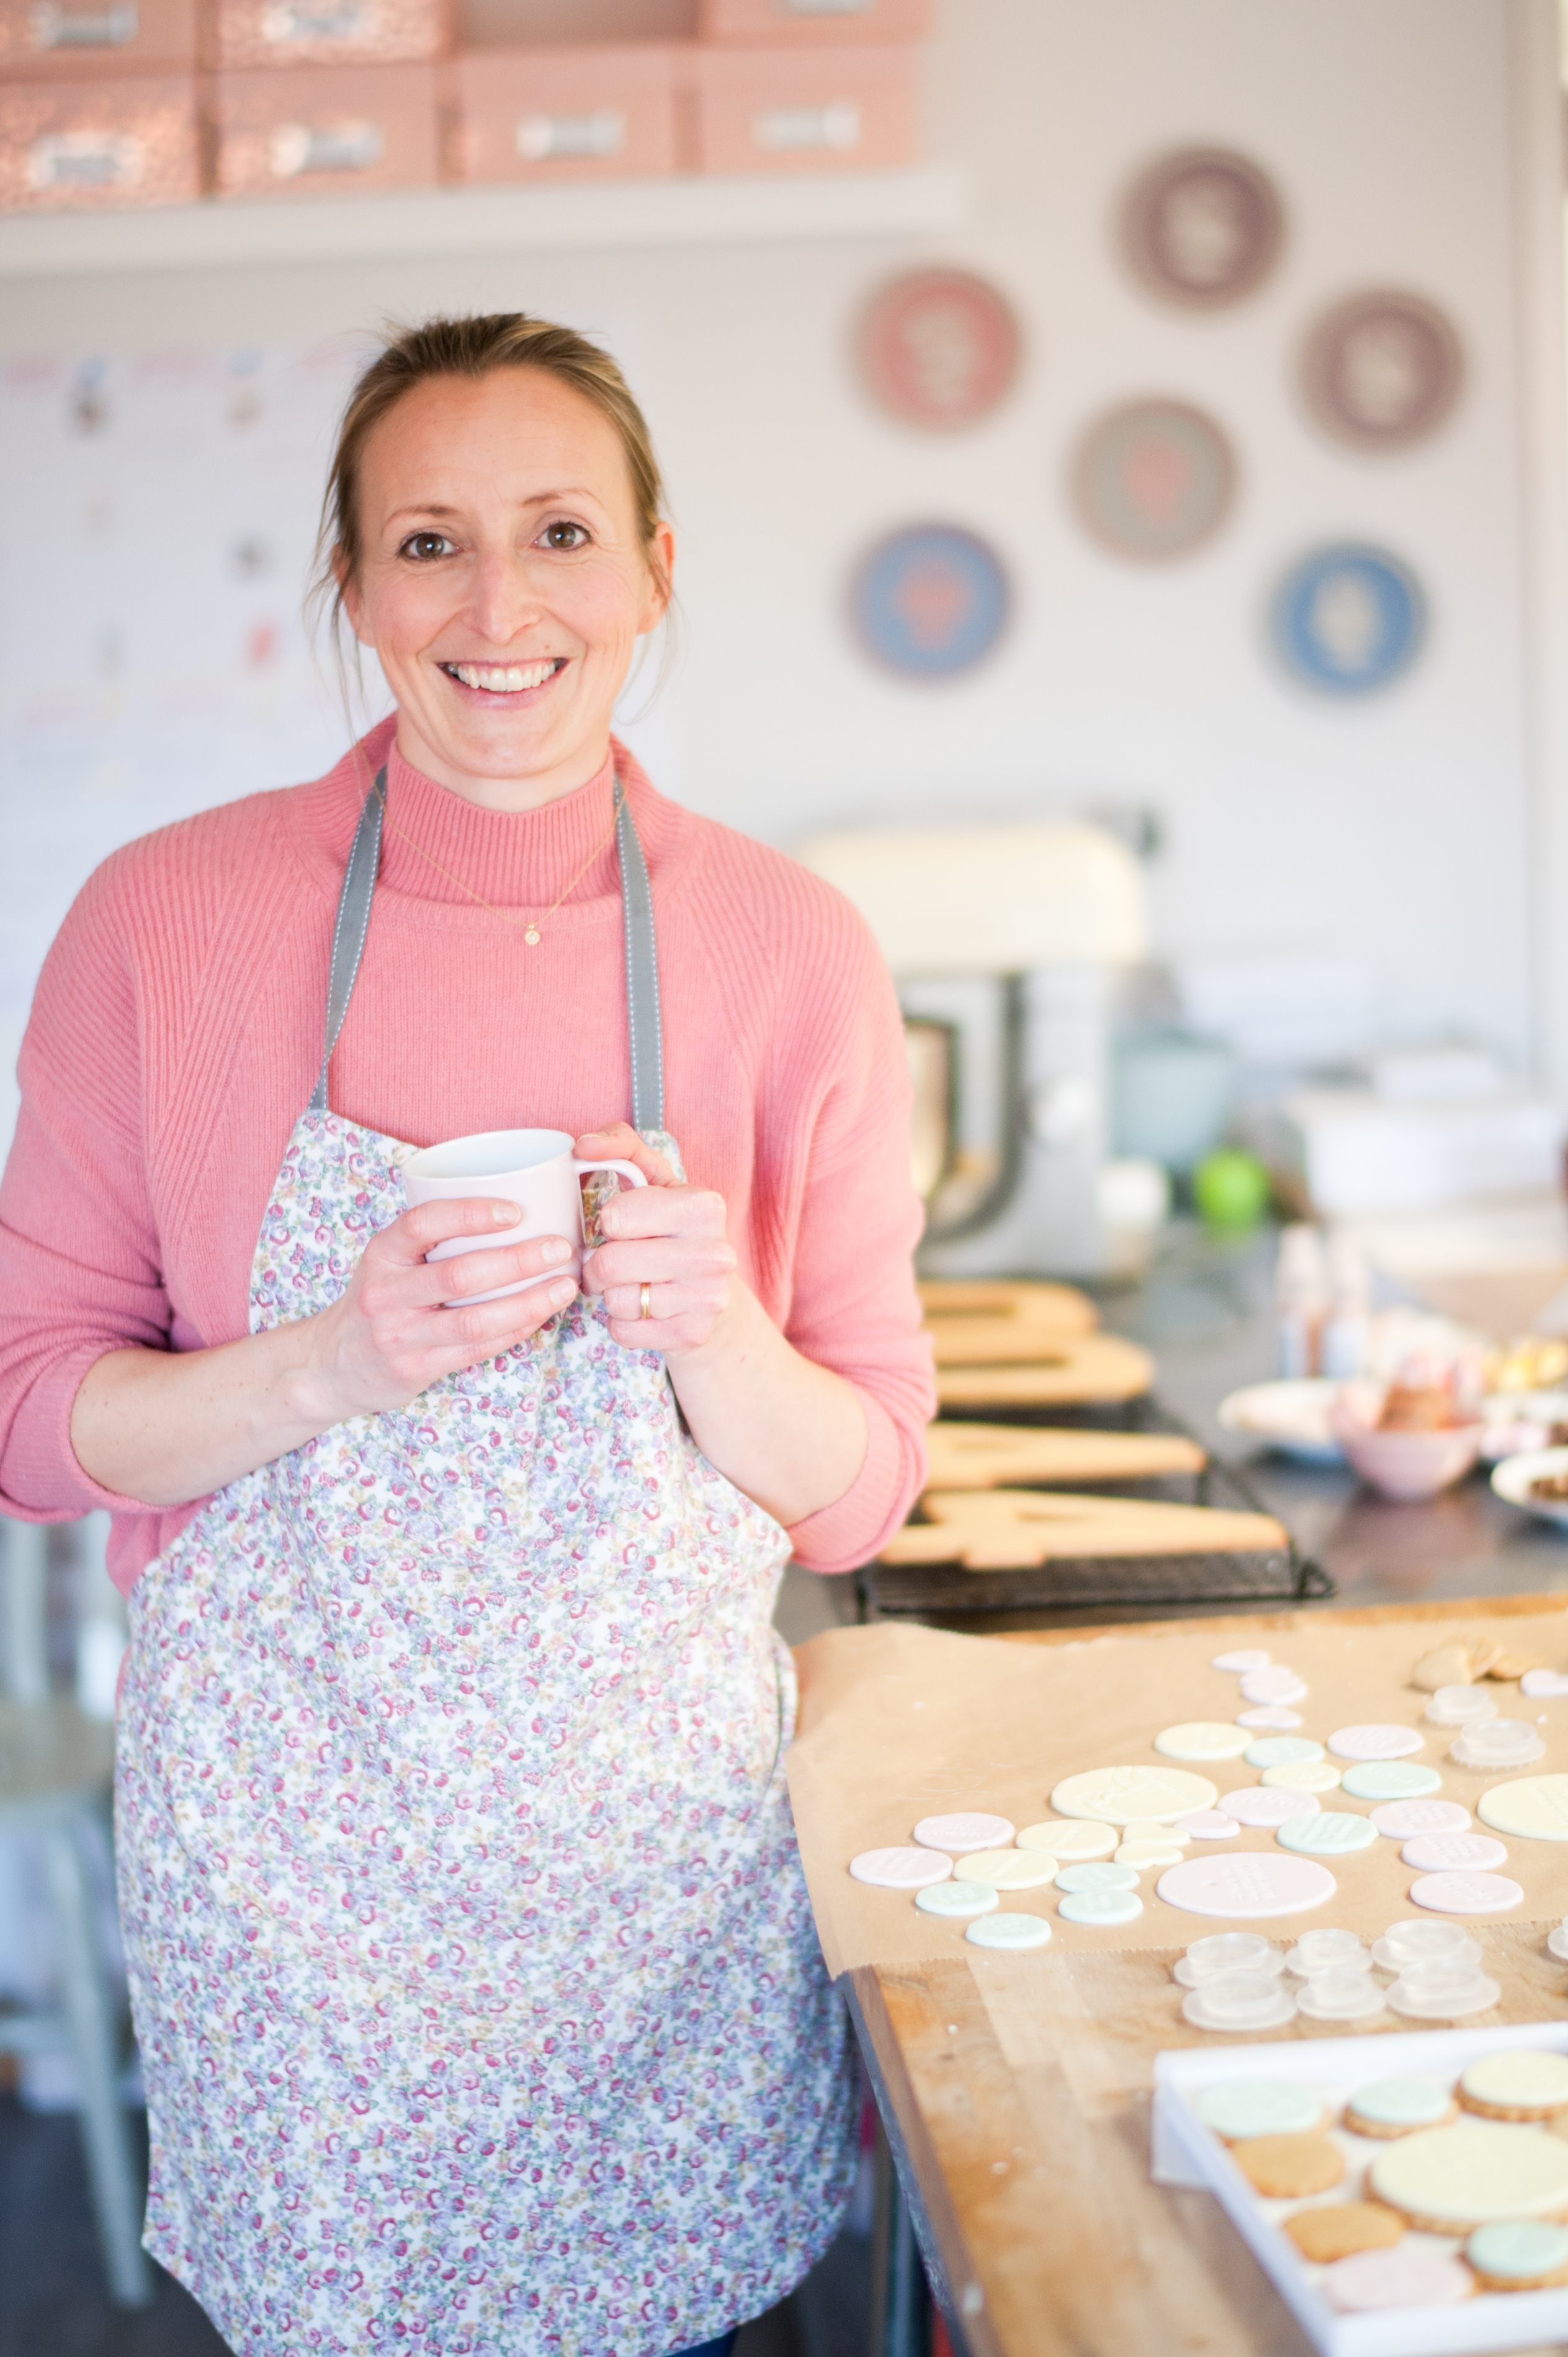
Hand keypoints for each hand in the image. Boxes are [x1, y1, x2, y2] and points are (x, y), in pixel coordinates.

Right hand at [300, 1197, 578, 1420]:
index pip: (422, 1224)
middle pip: (459, 1275)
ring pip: (473, 1321)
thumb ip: (433, 1238)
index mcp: (381, 1254)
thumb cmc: (381, 1299)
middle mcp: (386, 1294)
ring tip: (564, 1286)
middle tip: (560, 1248)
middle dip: (518, 1261)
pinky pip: (476, 1350)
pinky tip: (541, 1315)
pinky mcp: (416, 1370)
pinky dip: (515, 1331)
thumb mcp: (389, 1260)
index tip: (515, 1210)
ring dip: (527, 1302)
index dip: (470, 1214)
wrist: (332, 1365)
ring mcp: (400, 1336)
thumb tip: (517, 1203)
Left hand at [575, 1123, 736, 1356]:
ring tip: (631, 1285)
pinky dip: (621, 1323)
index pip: (616, 1216)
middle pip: (610, 1263)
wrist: (711, 1295)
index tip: (622, 1227)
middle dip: (599, 1265)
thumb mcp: (654, 1181)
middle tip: (614, 1262)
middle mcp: (714, 1253)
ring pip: (616, 1301)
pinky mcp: (694, 1334)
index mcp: (704, 1205)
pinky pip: (623, 1332)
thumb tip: (583, 1145)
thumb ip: (621, 1148)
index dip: (608, 1223)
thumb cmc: (671, 1230)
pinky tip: (642, 1311)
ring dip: (611, 1295)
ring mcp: (708, 1298)